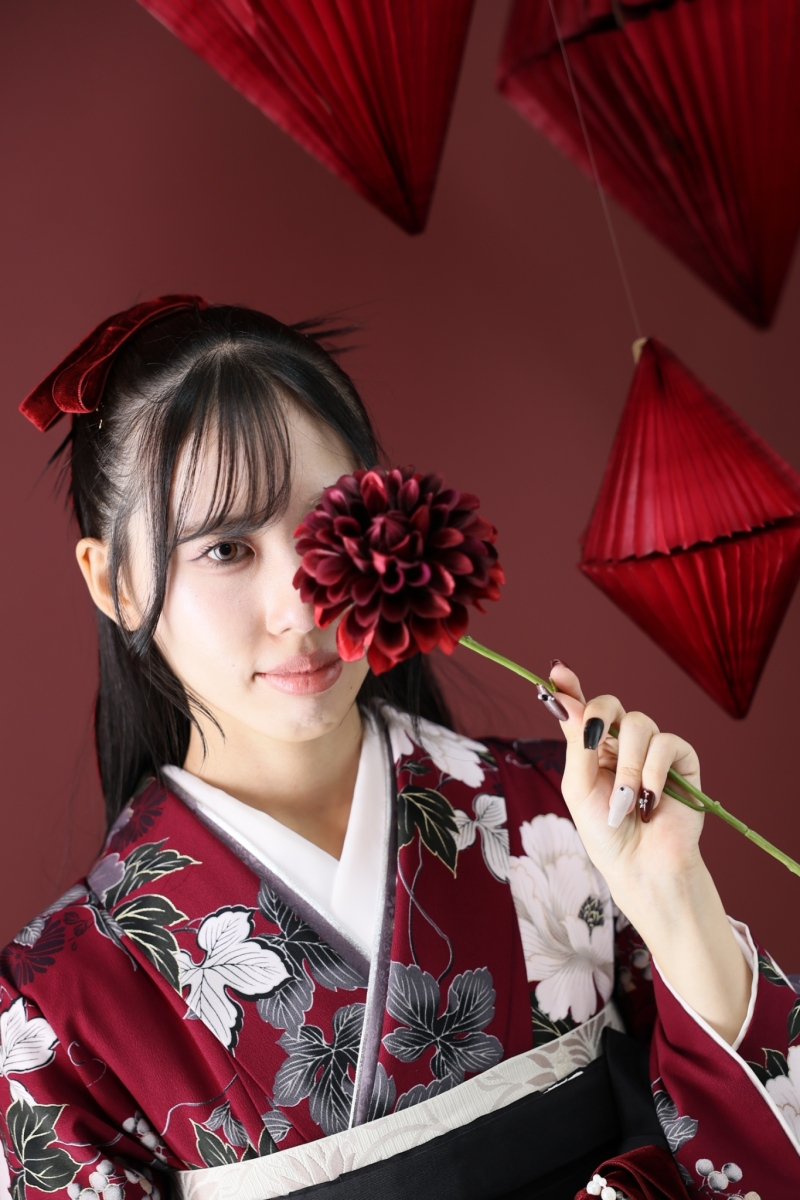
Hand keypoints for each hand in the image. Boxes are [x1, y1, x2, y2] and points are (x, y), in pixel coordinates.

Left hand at [550, 663, 704, 896]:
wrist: (640, 864)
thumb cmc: (604, 830)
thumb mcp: (578, 785)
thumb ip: (575, 742)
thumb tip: (565, 700)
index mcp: (593, 746)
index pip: (583, 707)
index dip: (571, 686)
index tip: (557, 670)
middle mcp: (622, 743)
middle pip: (610, 703)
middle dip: (597, 718)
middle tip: (591, 743)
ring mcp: (652, 749)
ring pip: (638, 724)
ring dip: (627, 767)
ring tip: (624, 803)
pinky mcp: (681, 760)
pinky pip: (666, 744)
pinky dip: (653, 774)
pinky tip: (650, 800)